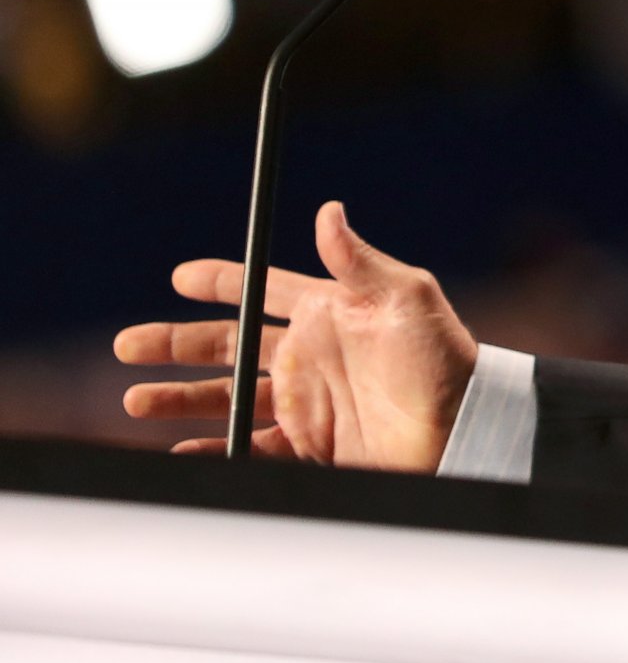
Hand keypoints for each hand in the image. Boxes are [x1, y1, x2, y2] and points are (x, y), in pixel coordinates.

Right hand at [114, 200, 477, 470]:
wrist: (465, 429)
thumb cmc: (445, 359)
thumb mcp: (407, 299)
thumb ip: (359, 261)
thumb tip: (328, 211)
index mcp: (328, 312)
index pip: (263, 289)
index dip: (222, 280)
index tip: (179, 275)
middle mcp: (310, 355)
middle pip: (228, 346)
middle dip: (177, 344)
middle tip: (127, 346)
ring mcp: (307, 402)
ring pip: (227, 399)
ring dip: (182, 399)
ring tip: (136, 399)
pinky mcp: (311, 446)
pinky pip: (249, 448)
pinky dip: (214, 449)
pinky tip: (182, 451)